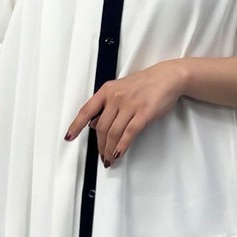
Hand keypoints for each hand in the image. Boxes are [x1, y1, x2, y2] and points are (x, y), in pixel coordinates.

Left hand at [64, 59, 185, 165]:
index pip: (86, 110)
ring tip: (110, 158)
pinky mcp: (143, 113)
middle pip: (101, 127)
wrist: (167, 77)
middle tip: (101, 156)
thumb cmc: (145, 84)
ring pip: (113, 132)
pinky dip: (122, 146)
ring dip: (109, 149)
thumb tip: (94, 124)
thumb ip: (106, 107)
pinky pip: (129, 133)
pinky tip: (119, 152)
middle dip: (100, 145)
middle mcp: (116, 97)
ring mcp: (130, 105)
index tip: (69, 137)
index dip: (76, 125)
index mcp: (107, 90)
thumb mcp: (120, 90)